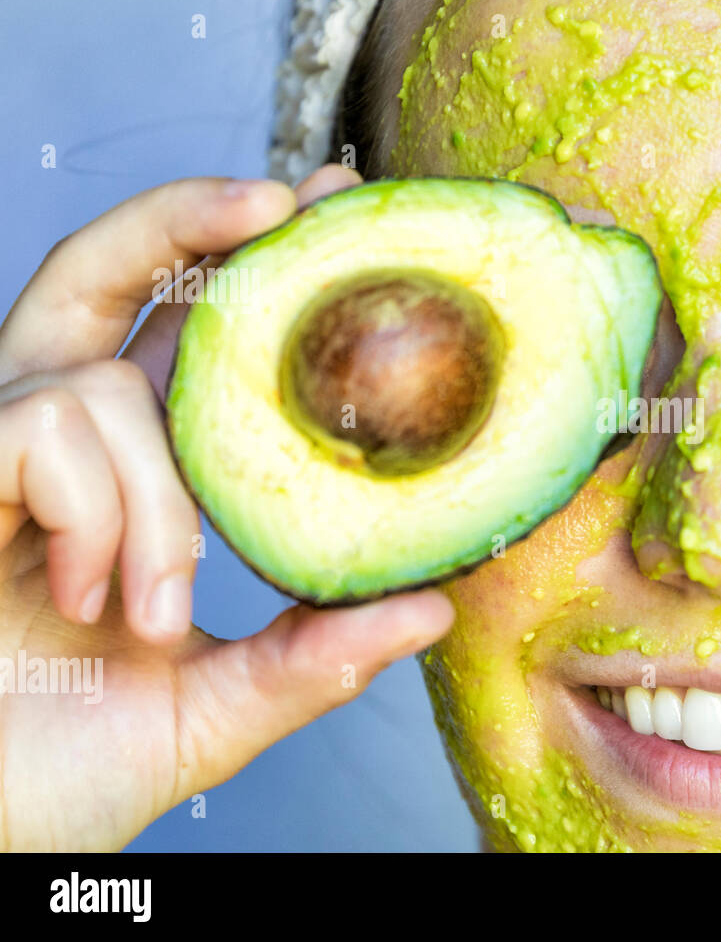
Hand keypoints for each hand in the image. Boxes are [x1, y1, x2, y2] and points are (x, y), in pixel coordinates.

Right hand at [0, 166, 452, 850]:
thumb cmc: (67, 768)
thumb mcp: (219, 706)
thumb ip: (316, 657)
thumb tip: (431, 608)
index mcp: (125, 476)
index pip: (182, 340)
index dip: (246, 265)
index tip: (335, 209)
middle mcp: (58, 445)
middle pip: (103, 271)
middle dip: (188, 216)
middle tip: (290, 197)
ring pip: (104, 388)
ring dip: (156, 504)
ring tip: (151, 612)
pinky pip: (44, 427)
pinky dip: (96, 512)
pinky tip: (92, 592)